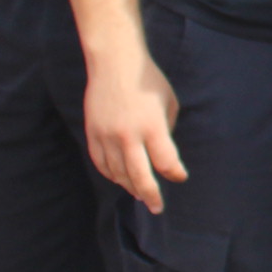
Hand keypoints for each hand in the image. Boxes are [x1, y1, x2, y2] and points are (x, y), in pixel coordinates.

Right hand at [82, 51, 185, 208]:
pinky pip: (101, 163)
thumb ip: (166, 132)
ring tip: (140, 195)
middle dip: (151, 195)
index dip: (174, 174)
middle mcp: (128, 135)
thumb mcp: (169, 104)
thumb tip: (162, 157)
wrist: (114, 64)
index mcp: (152, 127)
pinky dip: (111, 175)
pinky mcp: (92, 134)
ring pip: (117, 173)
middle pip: (139, 177)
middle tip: (157, 208)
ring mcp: (107, 136)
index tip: (179, 176)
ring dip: (130, 187)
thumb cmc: (148, 82)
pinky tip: (120, 180)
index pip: (166, 163)